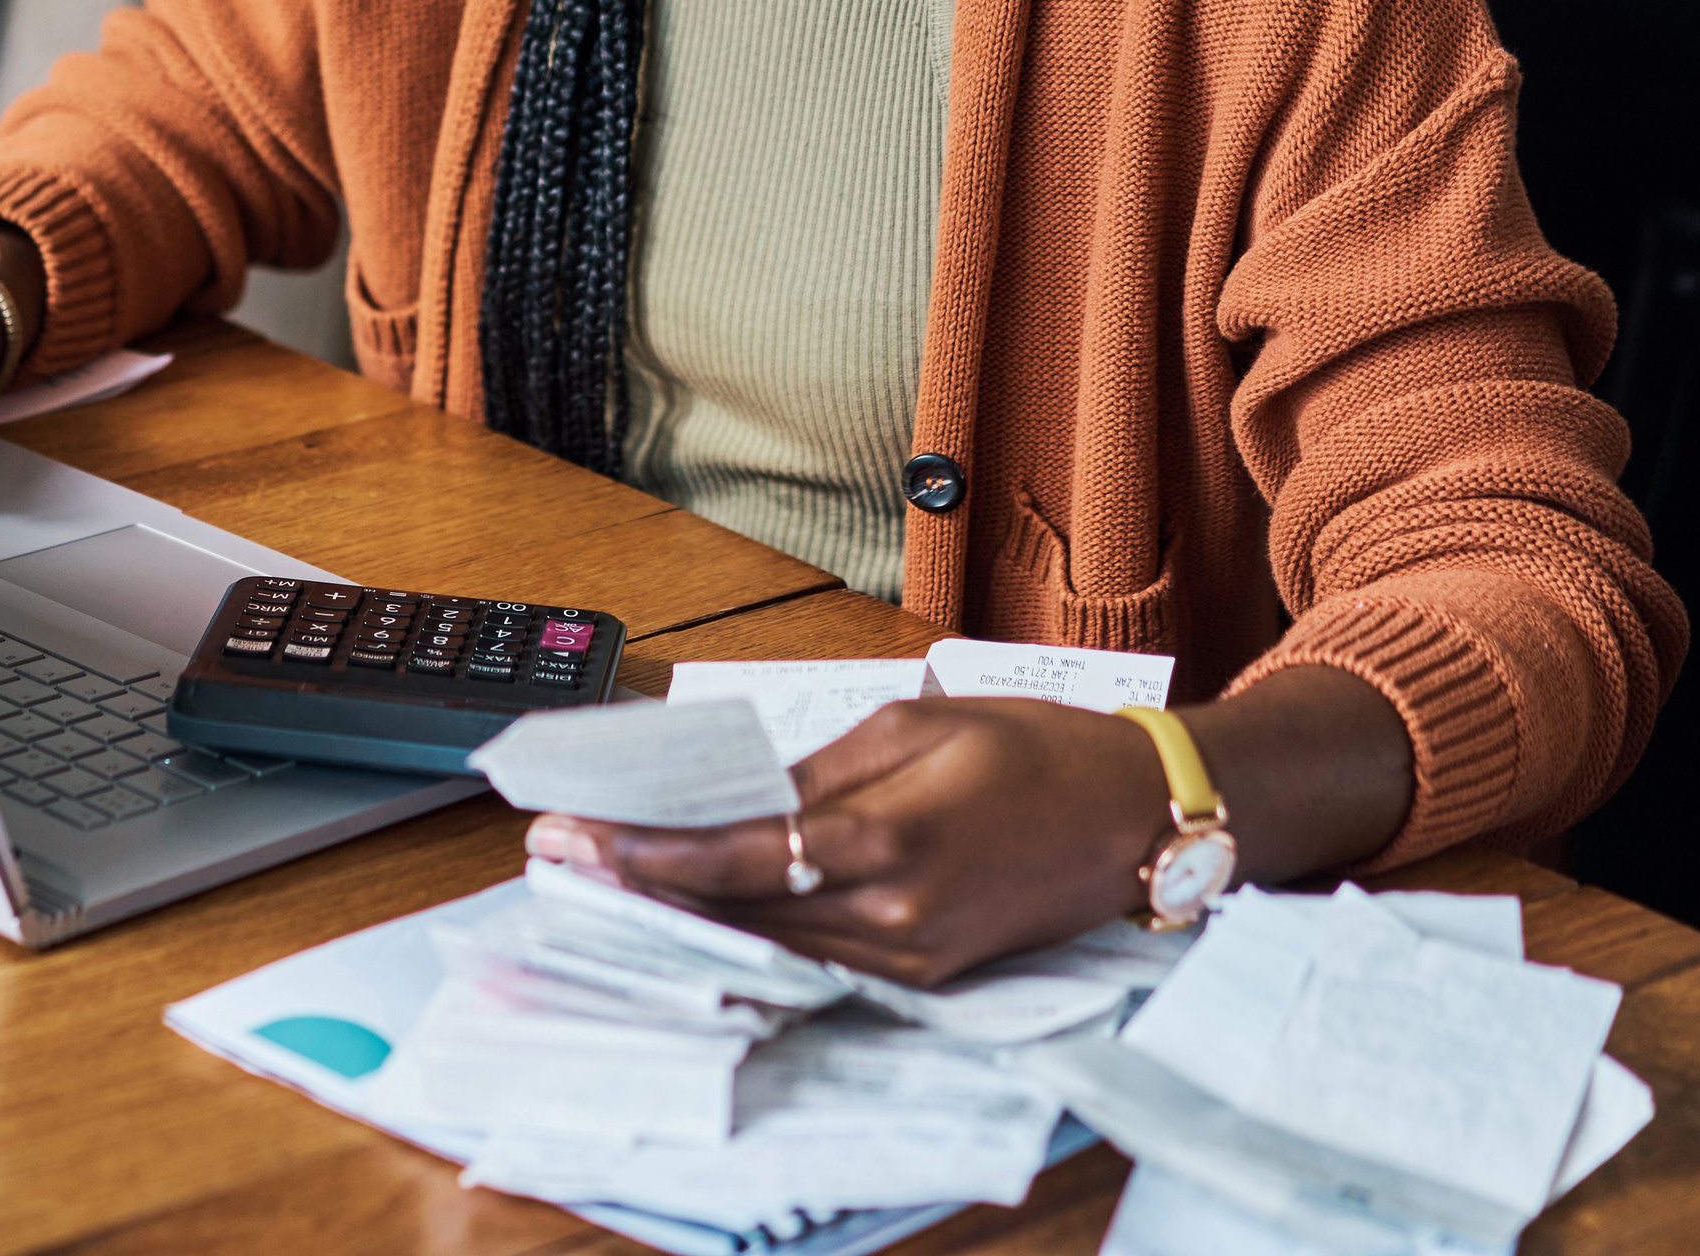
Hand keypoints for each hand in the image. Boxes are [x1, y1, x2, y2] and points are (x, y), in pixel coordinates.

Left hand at [522, 665, 1416, 987]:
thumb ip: (817, 769)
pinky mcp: (926, 972)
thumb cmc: (1037, 750)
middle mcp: (893, 915)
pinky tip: (704, 902)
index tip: (574, 839)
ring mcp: (910, 955)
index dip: (647, 855)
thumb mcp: (917, 726)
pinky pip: (818, 952)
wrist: (1140, 815)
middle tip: (559, 857)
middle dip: (644, 886)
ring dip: (688, 912)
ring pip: (770, 941)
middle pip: (738, 914)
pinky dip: (755, 928)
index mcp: (887, 840)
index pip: (736, 858)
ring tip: (608, 874)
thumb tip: (735, 795)